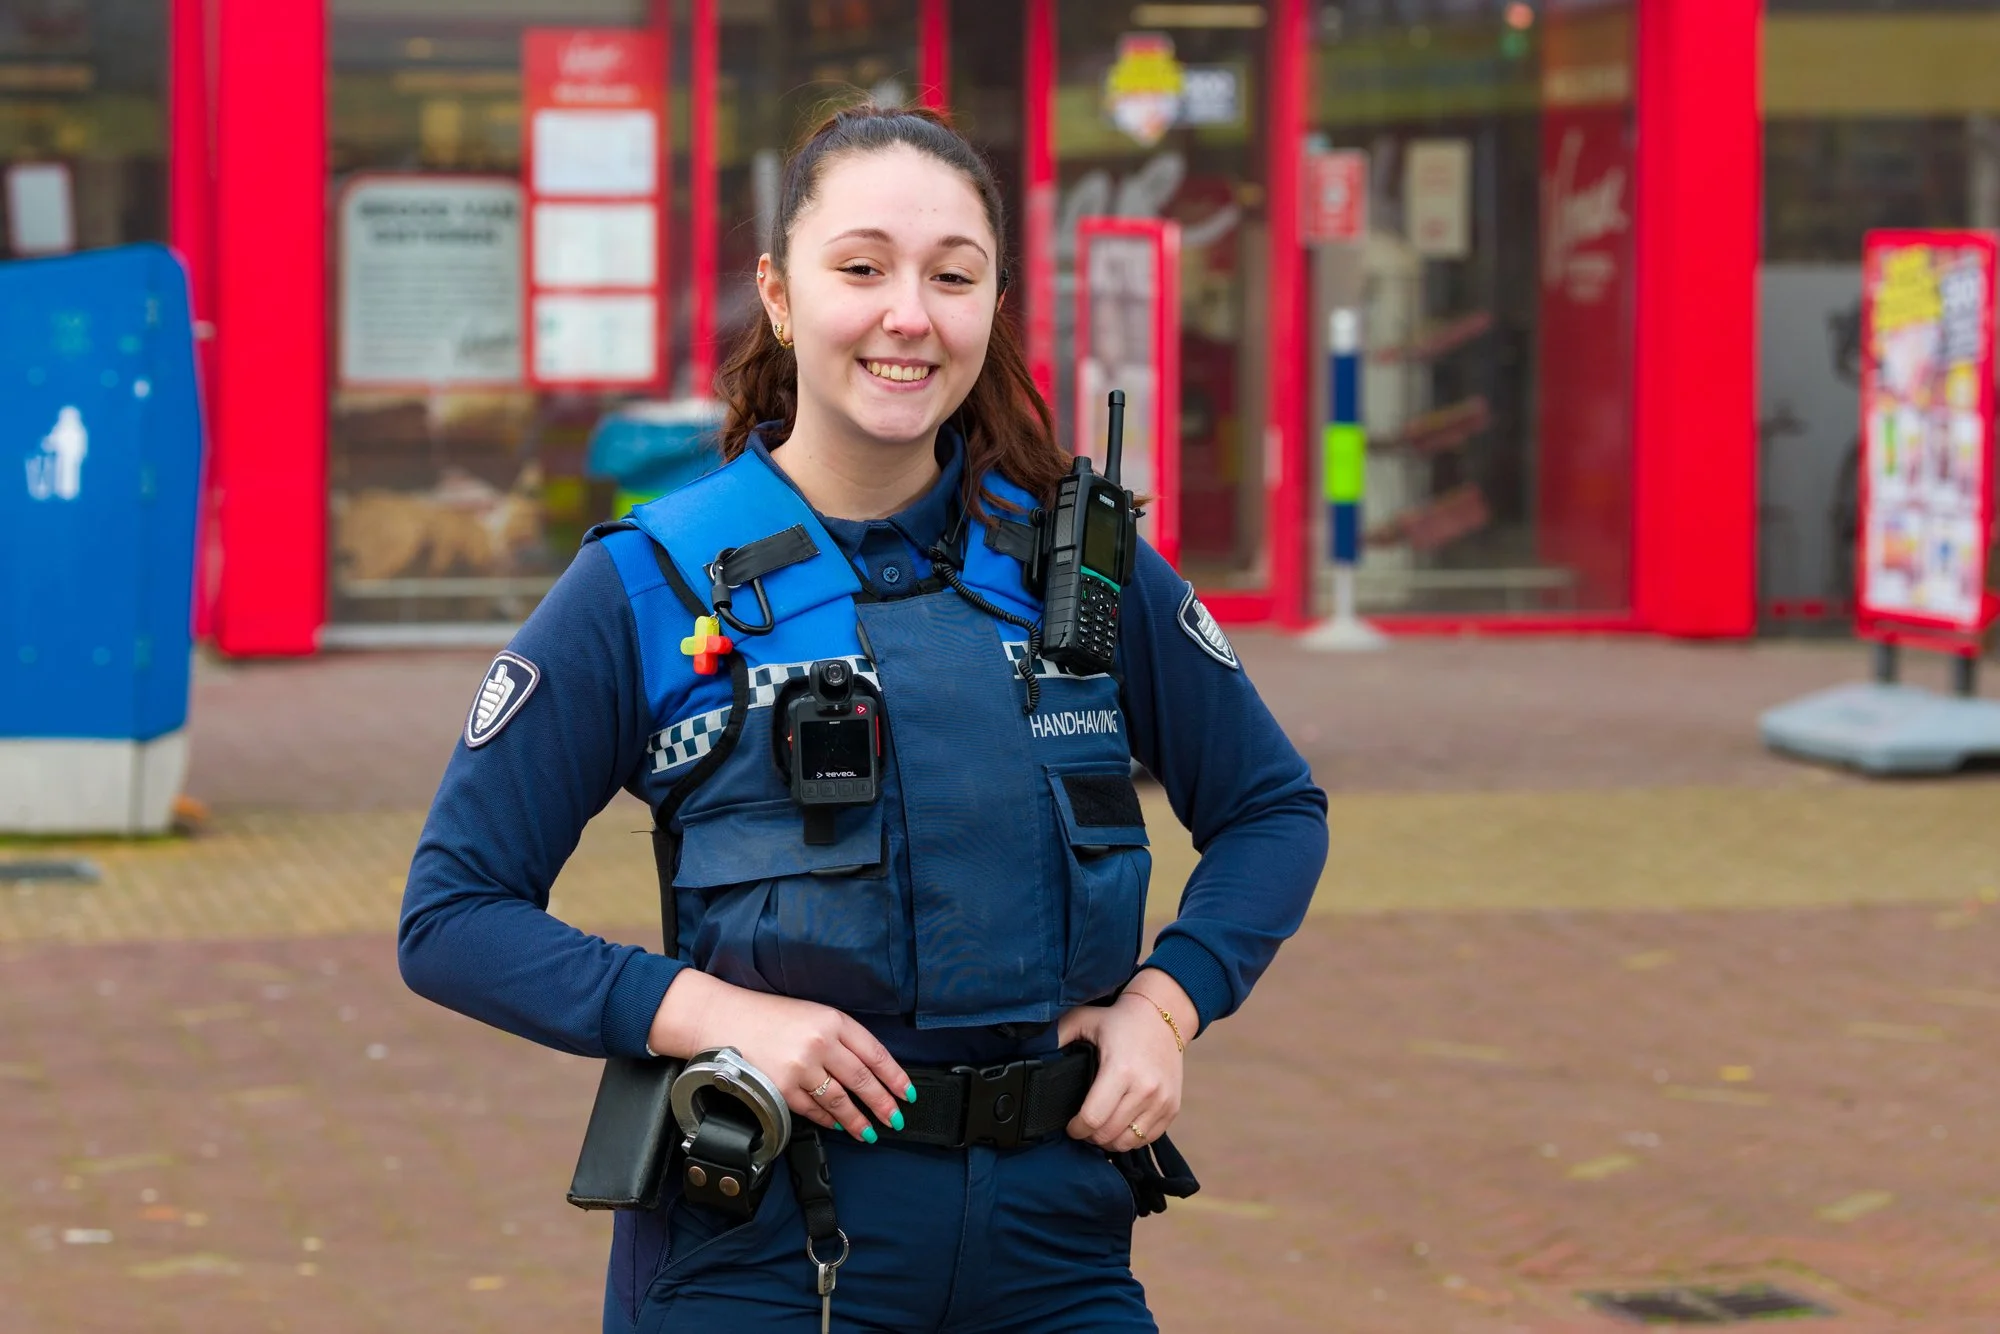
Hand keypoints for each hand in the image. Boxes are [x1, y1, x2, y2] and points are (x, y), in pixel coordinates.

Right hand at [649, 970, 913, 1143]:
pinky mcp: (781, 1089)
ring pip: (839, 1101)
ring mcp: (800, 1068)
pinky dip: (828, 1120)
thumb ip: (841, 1037)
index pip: (874, 1053)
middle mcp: (820, 1043)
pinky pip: (812, 1110)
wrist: (723, 1020)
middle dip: (883, 1104)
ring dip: (858, 1120)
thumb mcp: (812, 1013)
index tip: (907, 1093)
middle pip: (862, 1080)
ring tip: (871, 1132)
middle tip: (897, 1119)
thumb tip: (870, 1070)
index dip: (894, 1076)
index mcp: (832, 1020)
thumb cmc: (768, 1016)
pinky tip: (838, 1125)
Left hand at [1056, 969, 1191, 1150]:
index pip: (1093, 1118)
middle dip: (1090, 1136)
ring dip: (1109, 1140)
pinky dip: (1130, 1138)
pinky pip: (1147, 1138)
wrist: (1164, 1016)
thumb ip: (1058, 1036)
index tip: (1070, 1125)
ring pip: (1127, 1142)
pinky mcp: (1172, 1108)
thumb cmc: (1120, 1020)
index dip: (1076, 1128)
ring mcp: (1162, 1100)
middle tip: (1082, 1127)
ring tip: (1100, 1127)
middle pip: (1108, 1134)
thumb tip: (1032, 1052)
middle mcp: (1145, 1088)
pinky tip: (1119, 1125)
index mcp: (1120, 1070)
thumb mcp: (1085, 1020)